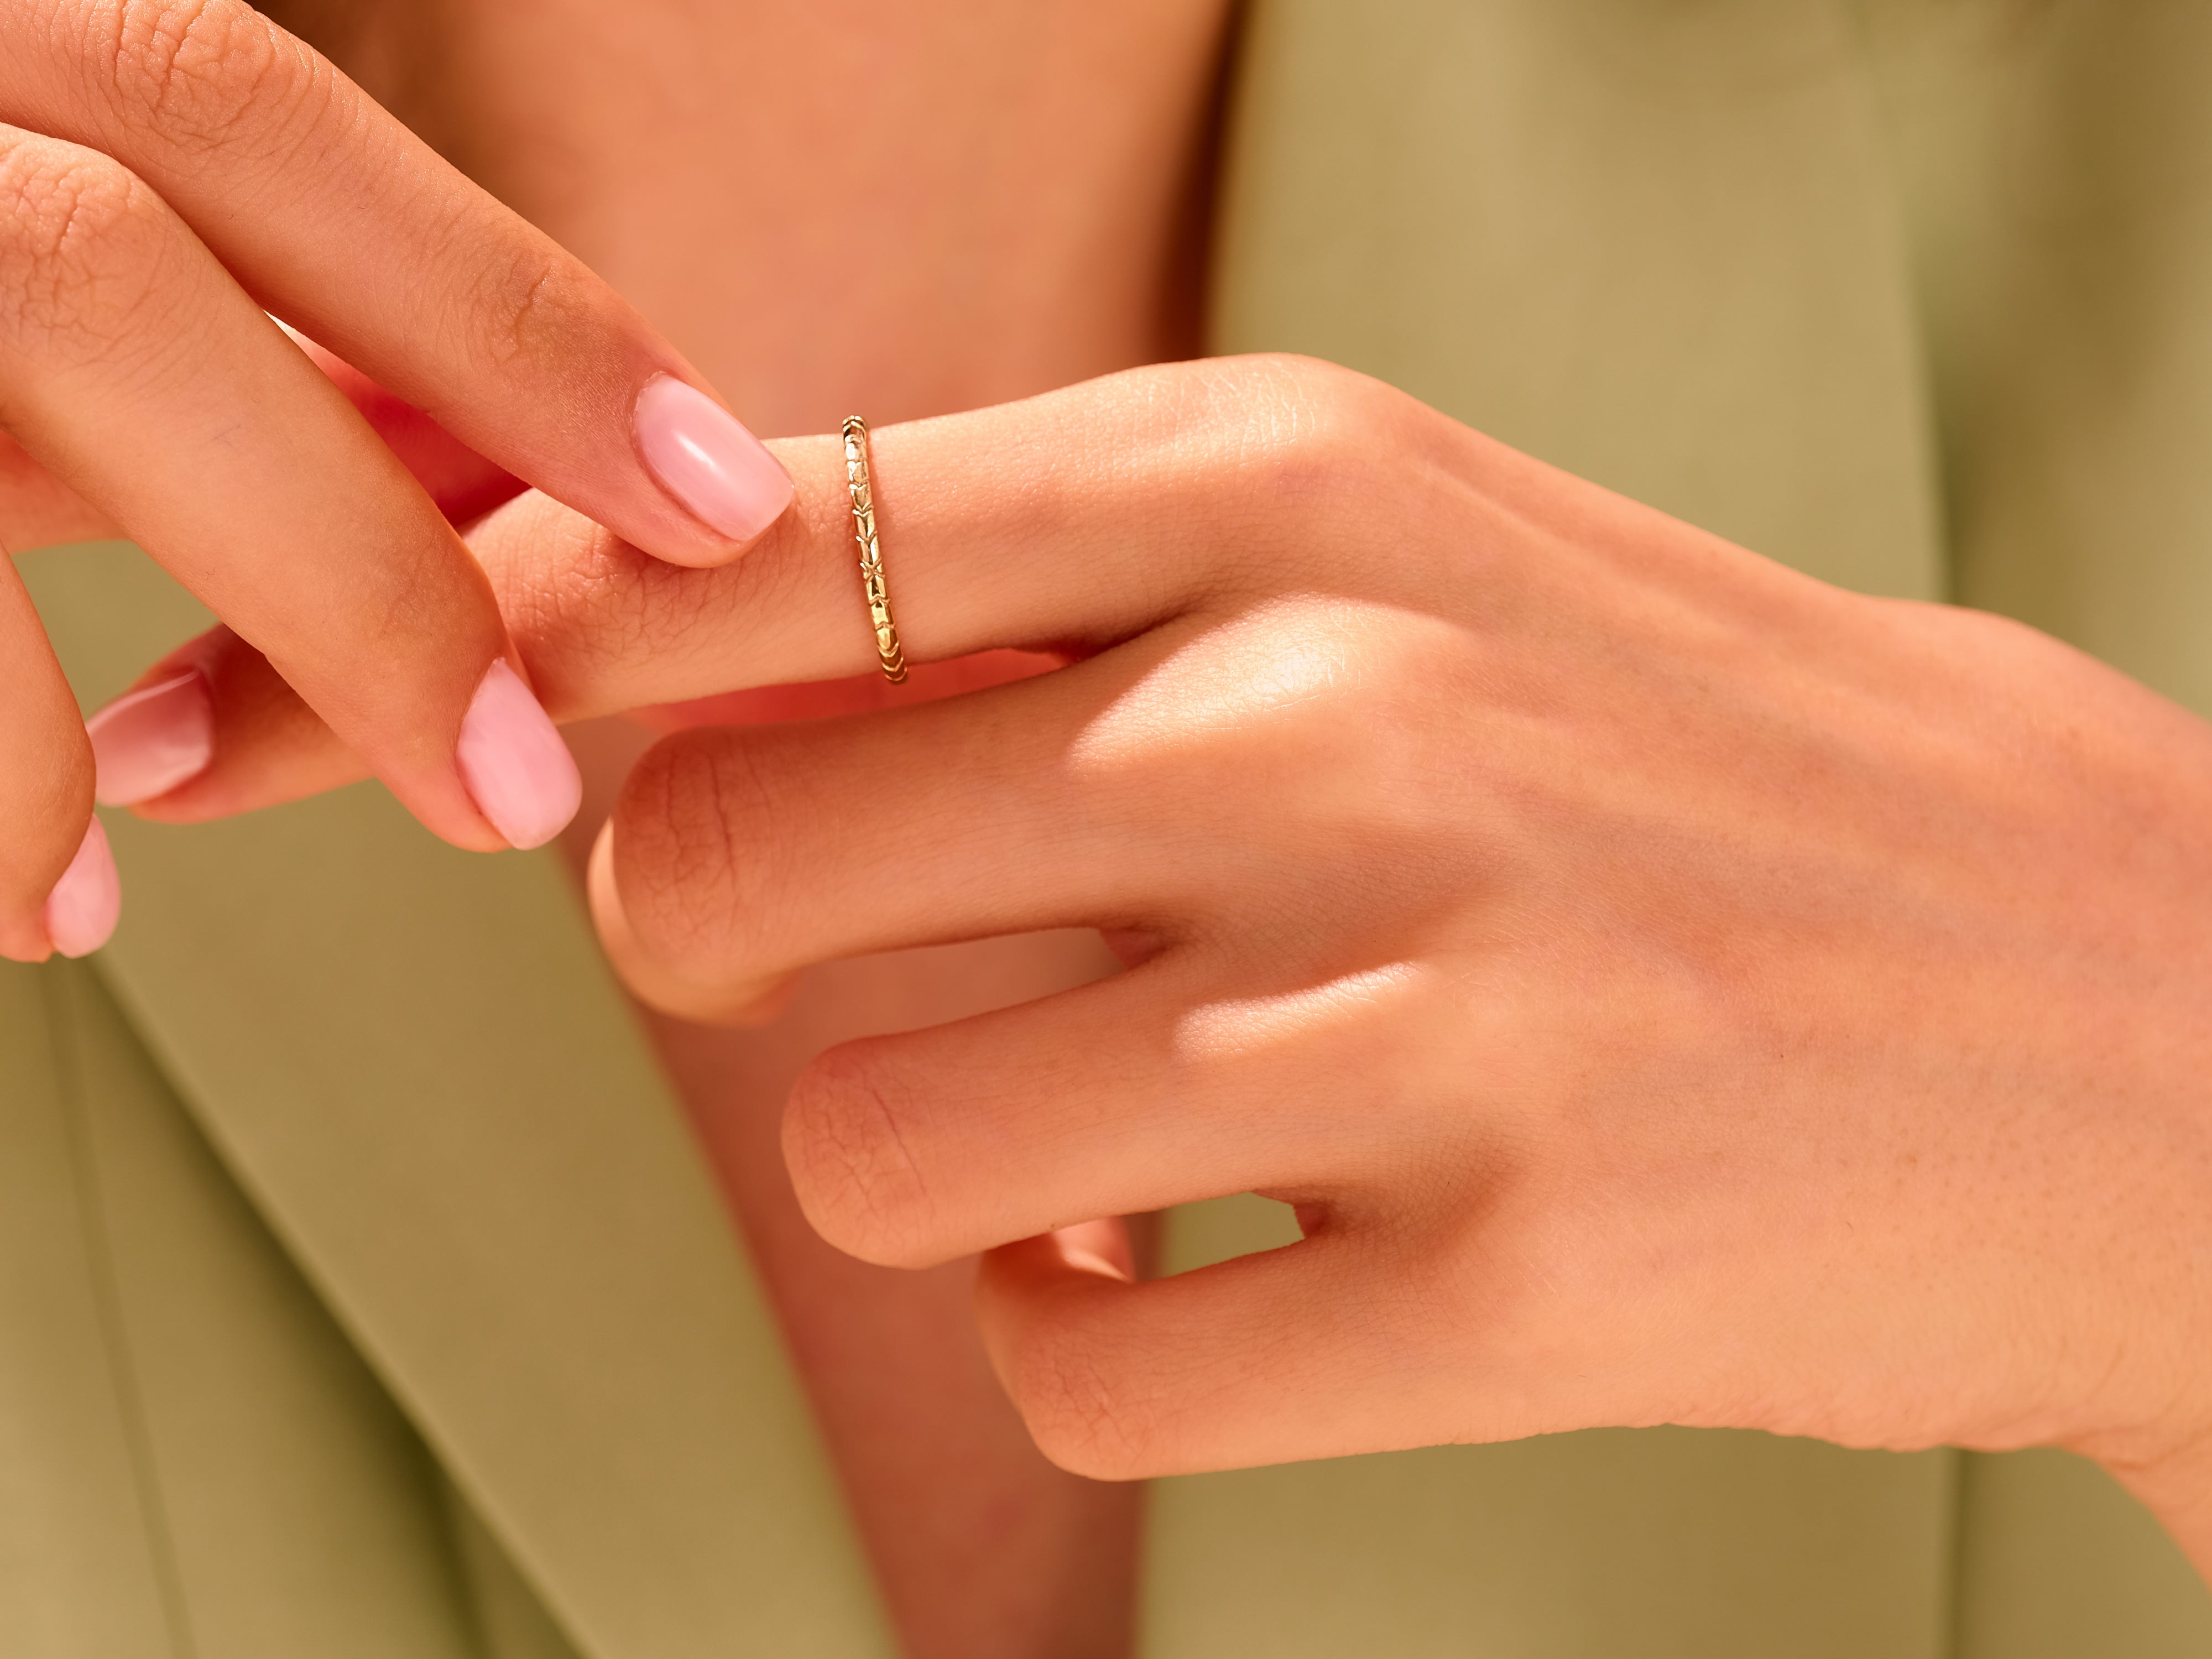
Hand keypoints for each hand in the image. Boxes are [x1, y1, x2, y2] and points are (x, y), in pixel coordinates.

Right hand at [0, 0, 793, 961]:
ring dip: (46, 708)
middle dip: (347, 552)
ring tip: (112, 899)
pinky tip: (11, 905)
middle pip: (117, 267)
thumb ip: (188, 353)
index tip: (715, 491)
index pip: (253, 119)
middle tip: (504, 796)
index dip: (503, 314)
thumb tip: (455, 472)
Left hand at [207, 355, 2211, 1564]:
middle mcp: (1339, 701)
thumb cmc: (1681, 759)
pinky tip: (1235, 1272)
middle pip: (708, 871)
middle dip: (730, 948)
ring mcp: (1434, 1000)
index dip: (474, 649)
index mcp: (1285, 476)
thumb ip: (1021, 588)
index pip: (724, 544)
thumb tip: (630, 640)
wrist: (2109, 993)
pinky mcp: (1514, 1286)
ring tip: (1127, 1133)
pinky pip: (1073, 1373)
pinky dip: (1100, 1345)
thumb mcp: (1378, 560)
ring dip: (938, 1173)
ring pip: (865, 1155)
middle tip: (884, 962)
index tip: (354, 728)